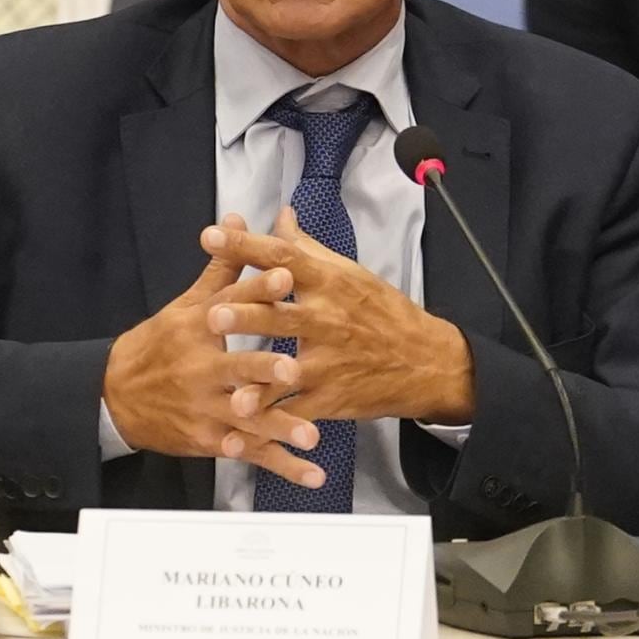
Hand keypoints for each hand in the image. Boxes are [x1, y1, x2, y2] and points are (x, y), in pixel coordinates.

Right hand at [100, 216, 328, 485]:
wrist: (114, 396)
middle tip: (294, 369)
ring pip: (247, 418)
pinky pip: (251, 454)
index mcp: (199, 328)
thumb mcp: (186, 304)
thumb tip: (236, 221)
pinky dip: (282, 466)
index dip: (258, 288)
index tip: (287, 276)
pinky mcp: (210, 440)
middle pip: (235, 366)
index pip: (231, 304)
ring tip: (313, 436)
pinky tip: (311, 475)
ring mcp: (205, 408)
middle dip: (264, 368)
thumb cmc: (158, 345)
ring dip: (281, 428)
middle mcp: (201, 368)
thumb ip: (221, 267)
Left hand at [202, 217, 476, 428]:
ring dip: (257, 378)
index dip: (246, 246)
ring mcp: (329, 362)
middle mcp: (327, 319)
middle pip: (281, 315)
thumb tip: (281, 215)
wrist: (427, 362)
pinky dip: (272, 419)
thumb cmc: (383, 312)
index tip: (211, 235)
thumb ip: (307, 247)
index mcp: (328, 282)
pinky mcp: (332, 397)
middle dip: (247, 316)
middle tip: (213, 315)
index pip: (283, 257)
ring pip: (287, 369)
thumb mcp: (350, 273)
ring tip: (231, 387)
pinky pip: (296, 409)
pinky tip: (245, 423)